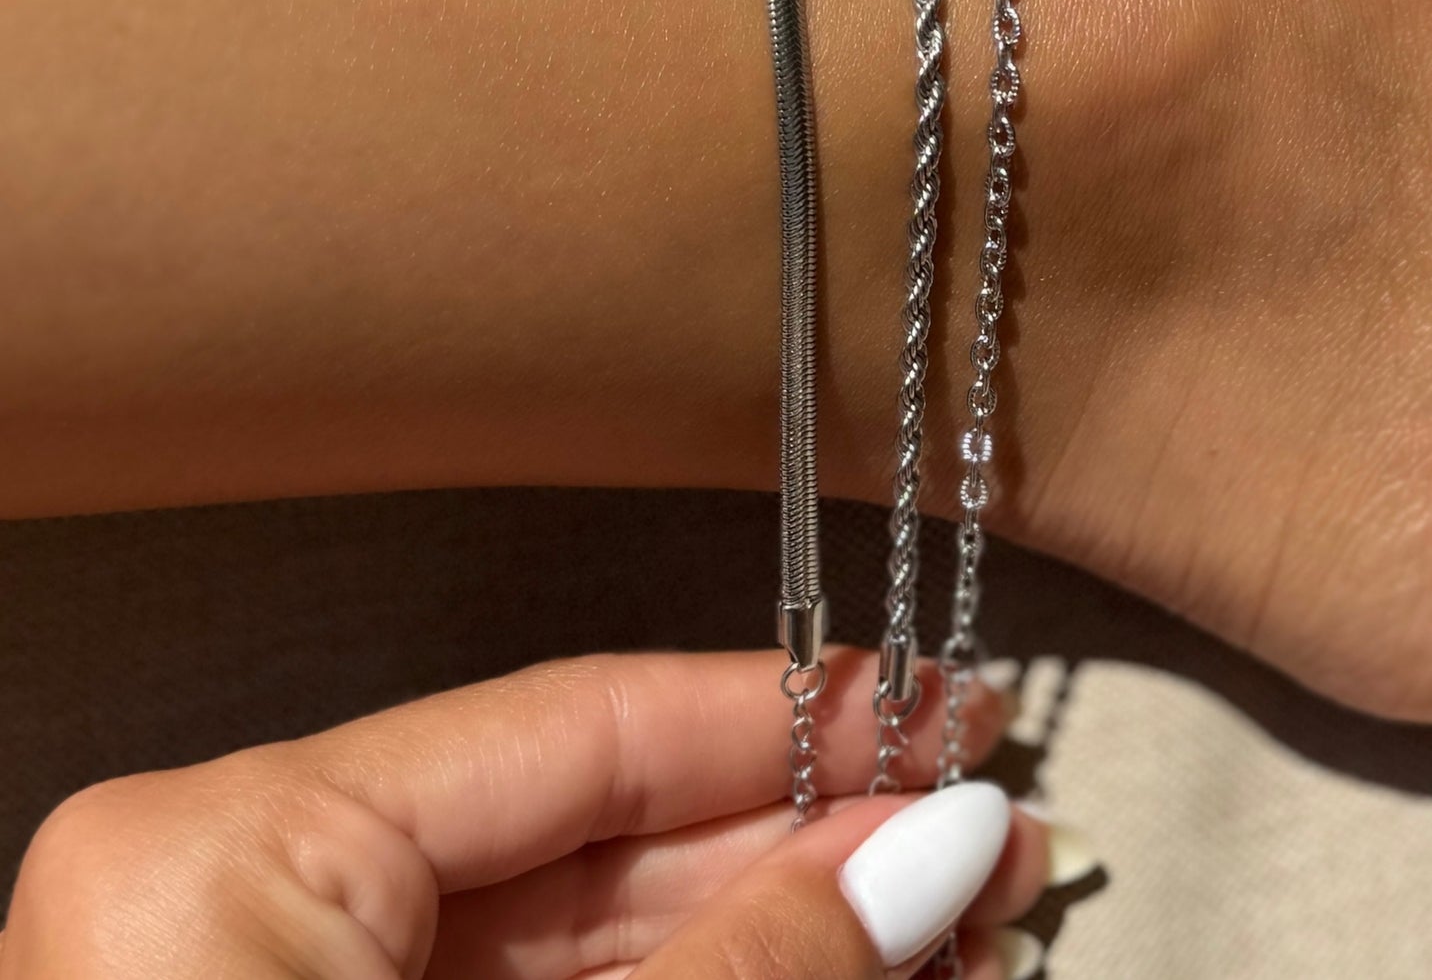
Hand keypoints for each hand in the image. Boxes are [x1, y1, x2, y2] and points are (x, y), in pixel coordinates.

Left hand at [0, 649, 1051, 977]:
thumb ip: (747, 975)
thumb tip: (926, 850)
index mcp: (237, 847)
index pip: (576, 722)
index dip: (777, 716)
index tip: (929, 708)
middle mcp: (234, 889)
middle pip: (583, 831)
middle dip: (793, 839)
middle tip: (967, 833)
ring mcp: (268, 978)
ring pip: (569, 931)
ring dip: (759, 927)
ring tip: (931, 922)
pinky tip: (817, 976)